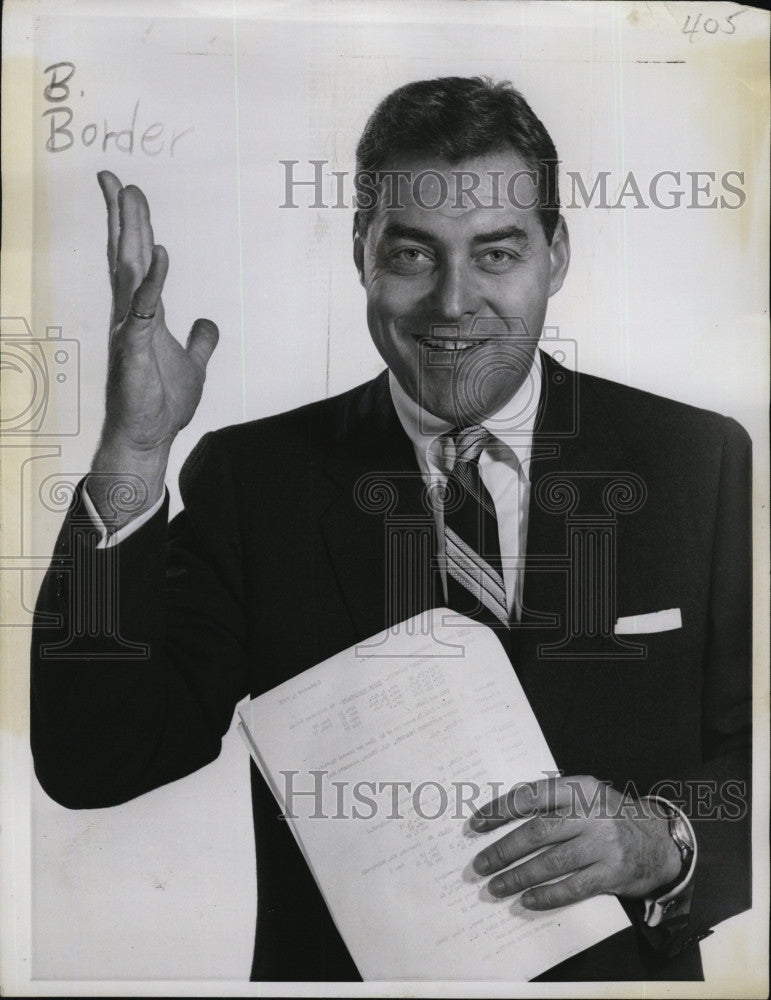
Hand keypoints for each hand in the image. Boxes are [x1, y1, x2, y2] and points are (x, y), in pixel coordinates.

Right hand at [96, 169, 218, 460]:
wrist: (150, 435)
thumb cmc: (162, 401)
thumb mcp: (194, 365)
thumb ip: (201, 341)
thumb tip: (209, 322)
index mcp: (145, 313)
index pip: (134, 261)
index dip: (131, 226)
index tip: (125, 191)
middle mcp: (132, 314)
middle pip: (125, 255)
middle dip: (123, 217)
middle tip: (117, 179)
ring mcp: (130, 329)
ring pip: (128, 272)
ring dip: (130, 234)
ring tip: (130, 199)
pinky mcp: (134, 348)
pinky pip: (145, 308)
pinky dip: (153, 281)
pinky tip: (160, 255)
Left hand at [470, 775, 681, 909]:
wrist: (660, 840)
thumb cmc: (610, 816)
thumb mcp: (586, 795)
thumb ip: (553, 801)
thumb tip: (503, 816)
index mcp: (579, 788)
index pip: (530, 796)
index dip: (500, 811)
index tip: (476, 825)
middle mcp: (590, 813)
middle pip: (536, 832)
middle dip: (503, 851)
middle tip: (480, 865)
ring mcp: (603, 844)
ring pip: (551, 863)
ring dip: (518, 877)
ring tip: (496, 886)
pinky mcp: (613, 873)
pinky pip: (572, 888)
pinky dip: (546, 896)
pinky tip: (527, 900)